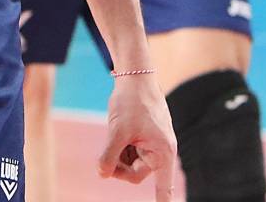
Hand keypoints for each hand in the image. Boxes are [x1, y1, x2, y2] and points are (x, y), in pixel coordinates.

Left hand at [97, 73, 177, 199]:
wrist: (134, 76)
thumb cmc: (132, 102)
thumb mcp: (117, 131)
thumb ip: (109, 156)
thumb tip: (102, 175)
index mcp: (162, 152)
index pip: (163, 187)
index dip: (162, 201)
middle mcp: (160, 151)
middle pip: (135, 174)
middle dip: (118, 166)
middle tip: (104, 159)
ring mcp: (151, 144)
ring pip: (129, 162)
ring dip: (117, 154)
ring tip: (116, 132)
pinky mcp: (143, 138)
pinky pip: (128, 151)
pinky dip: (119, 146)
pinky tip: (117, 130)